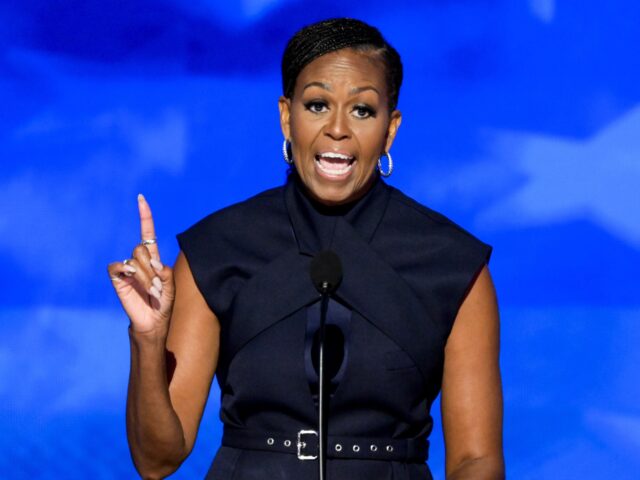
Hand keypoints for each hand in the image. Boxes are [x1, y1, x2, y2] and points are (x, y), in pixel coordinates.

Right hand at [108, 194, 174, 334]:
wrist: (155, 321)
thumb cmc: (165, 302)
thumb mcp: (172, 285)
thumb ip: (165, 271)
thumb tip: (152, 263)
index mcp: (153, 258)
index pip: (147, 233)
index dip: (144, 216)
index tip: (140, 198)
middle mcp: (139, 260)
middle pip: (141, 248)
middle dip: (152, 267)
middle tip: (158, 285)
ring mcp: (127, 269)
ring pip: (134, 260)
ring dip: (145, 276)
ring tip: (152, 291)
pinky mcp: (117, 278)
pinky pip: (119, 267)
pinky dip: (130, 274)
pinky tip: (135, 284)